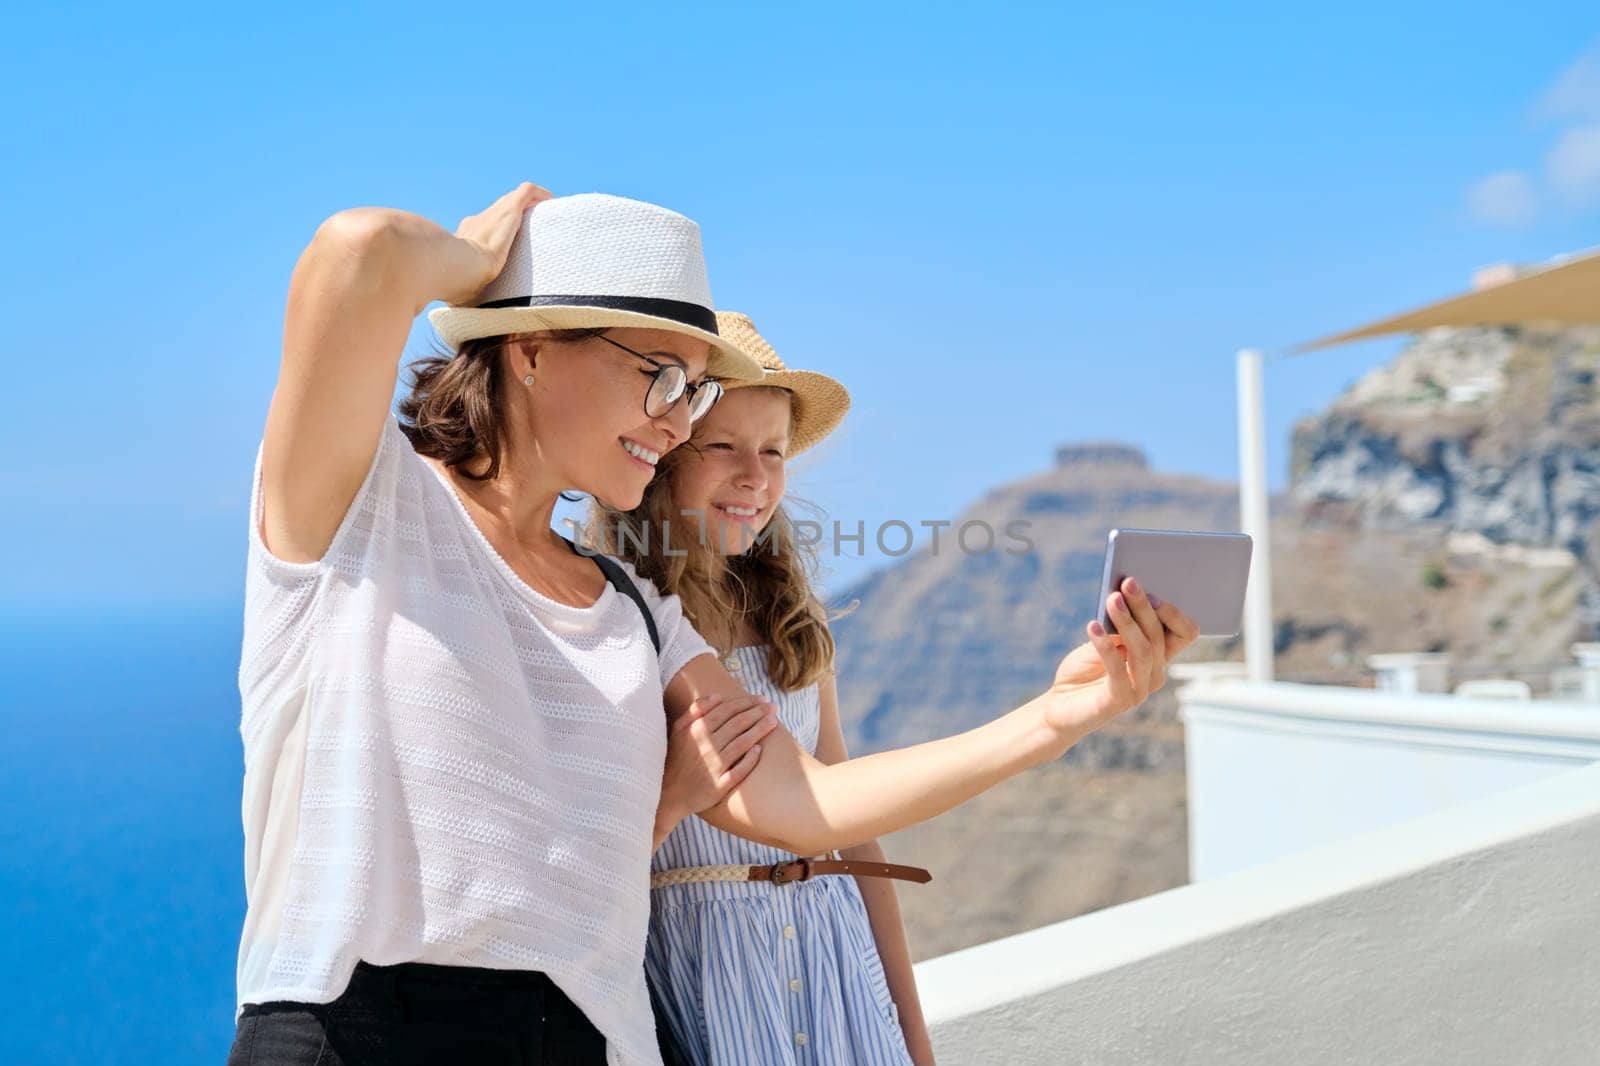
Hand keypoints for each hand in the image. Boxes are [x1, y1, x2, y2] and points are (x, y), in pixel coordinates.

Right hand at [442, 182, 552, 304]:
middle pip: (500, 212)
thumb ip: (464, 293)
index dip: (498, 233)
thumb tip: (463, 311)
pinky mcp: (507, 211)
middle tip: (537, 228)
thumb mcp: (459, 289)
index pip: (483, 230)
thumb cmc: (450, 285)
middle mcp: (478, 222)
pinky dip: (540, 195)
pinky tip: (553, 202)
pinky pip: (526, 192)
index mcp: (465, 239)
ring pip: (514, 200)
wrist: (450, 267)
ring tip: (549, 214)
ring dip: (532, 204)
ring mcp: (492, 215)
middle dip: (518, 217)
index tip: (510, 244)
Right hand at [658, 693, 779, 829]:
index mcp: (697, 730)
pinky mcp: (718, 786)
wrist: (666, 793)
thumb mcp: (677, 729)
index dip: (747, 703)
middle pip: (738, 724)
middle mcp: (706, 746)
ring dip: (759, 730)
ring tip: (773, 721)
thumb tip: (718, 696)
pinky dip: (749, 760)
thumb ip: (696, 710)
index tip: (762, 699)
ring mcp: (713, 767)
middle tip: (773, 707)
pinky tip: (759, 750)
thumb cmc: (674, 758)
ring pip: (741, 744)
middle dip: (758, 713)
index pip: (727, 711)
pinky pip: (737, 771)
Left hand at [1038, 578, 1199, 745]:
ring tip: (1112, 599)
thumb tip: (1124, 595)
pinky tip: (1092, 625)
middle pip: (1159, 635)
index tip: (1151, 589)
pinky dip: (1104, 644)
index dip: (1173, 611)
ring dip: (1127, 621)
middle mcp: (1155, 673)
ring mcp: (1140, 690)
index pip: (1186, 632)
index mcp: (1158, 656)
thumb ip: (1116, 625)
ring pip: (1143, 650)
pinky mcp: (1119, 701)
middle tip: (1128, 582)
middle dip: (1143, 606)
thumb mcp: (1102, 641)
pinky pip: (1117, 669)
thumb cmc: (1084, 670)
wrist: (1061, 706)